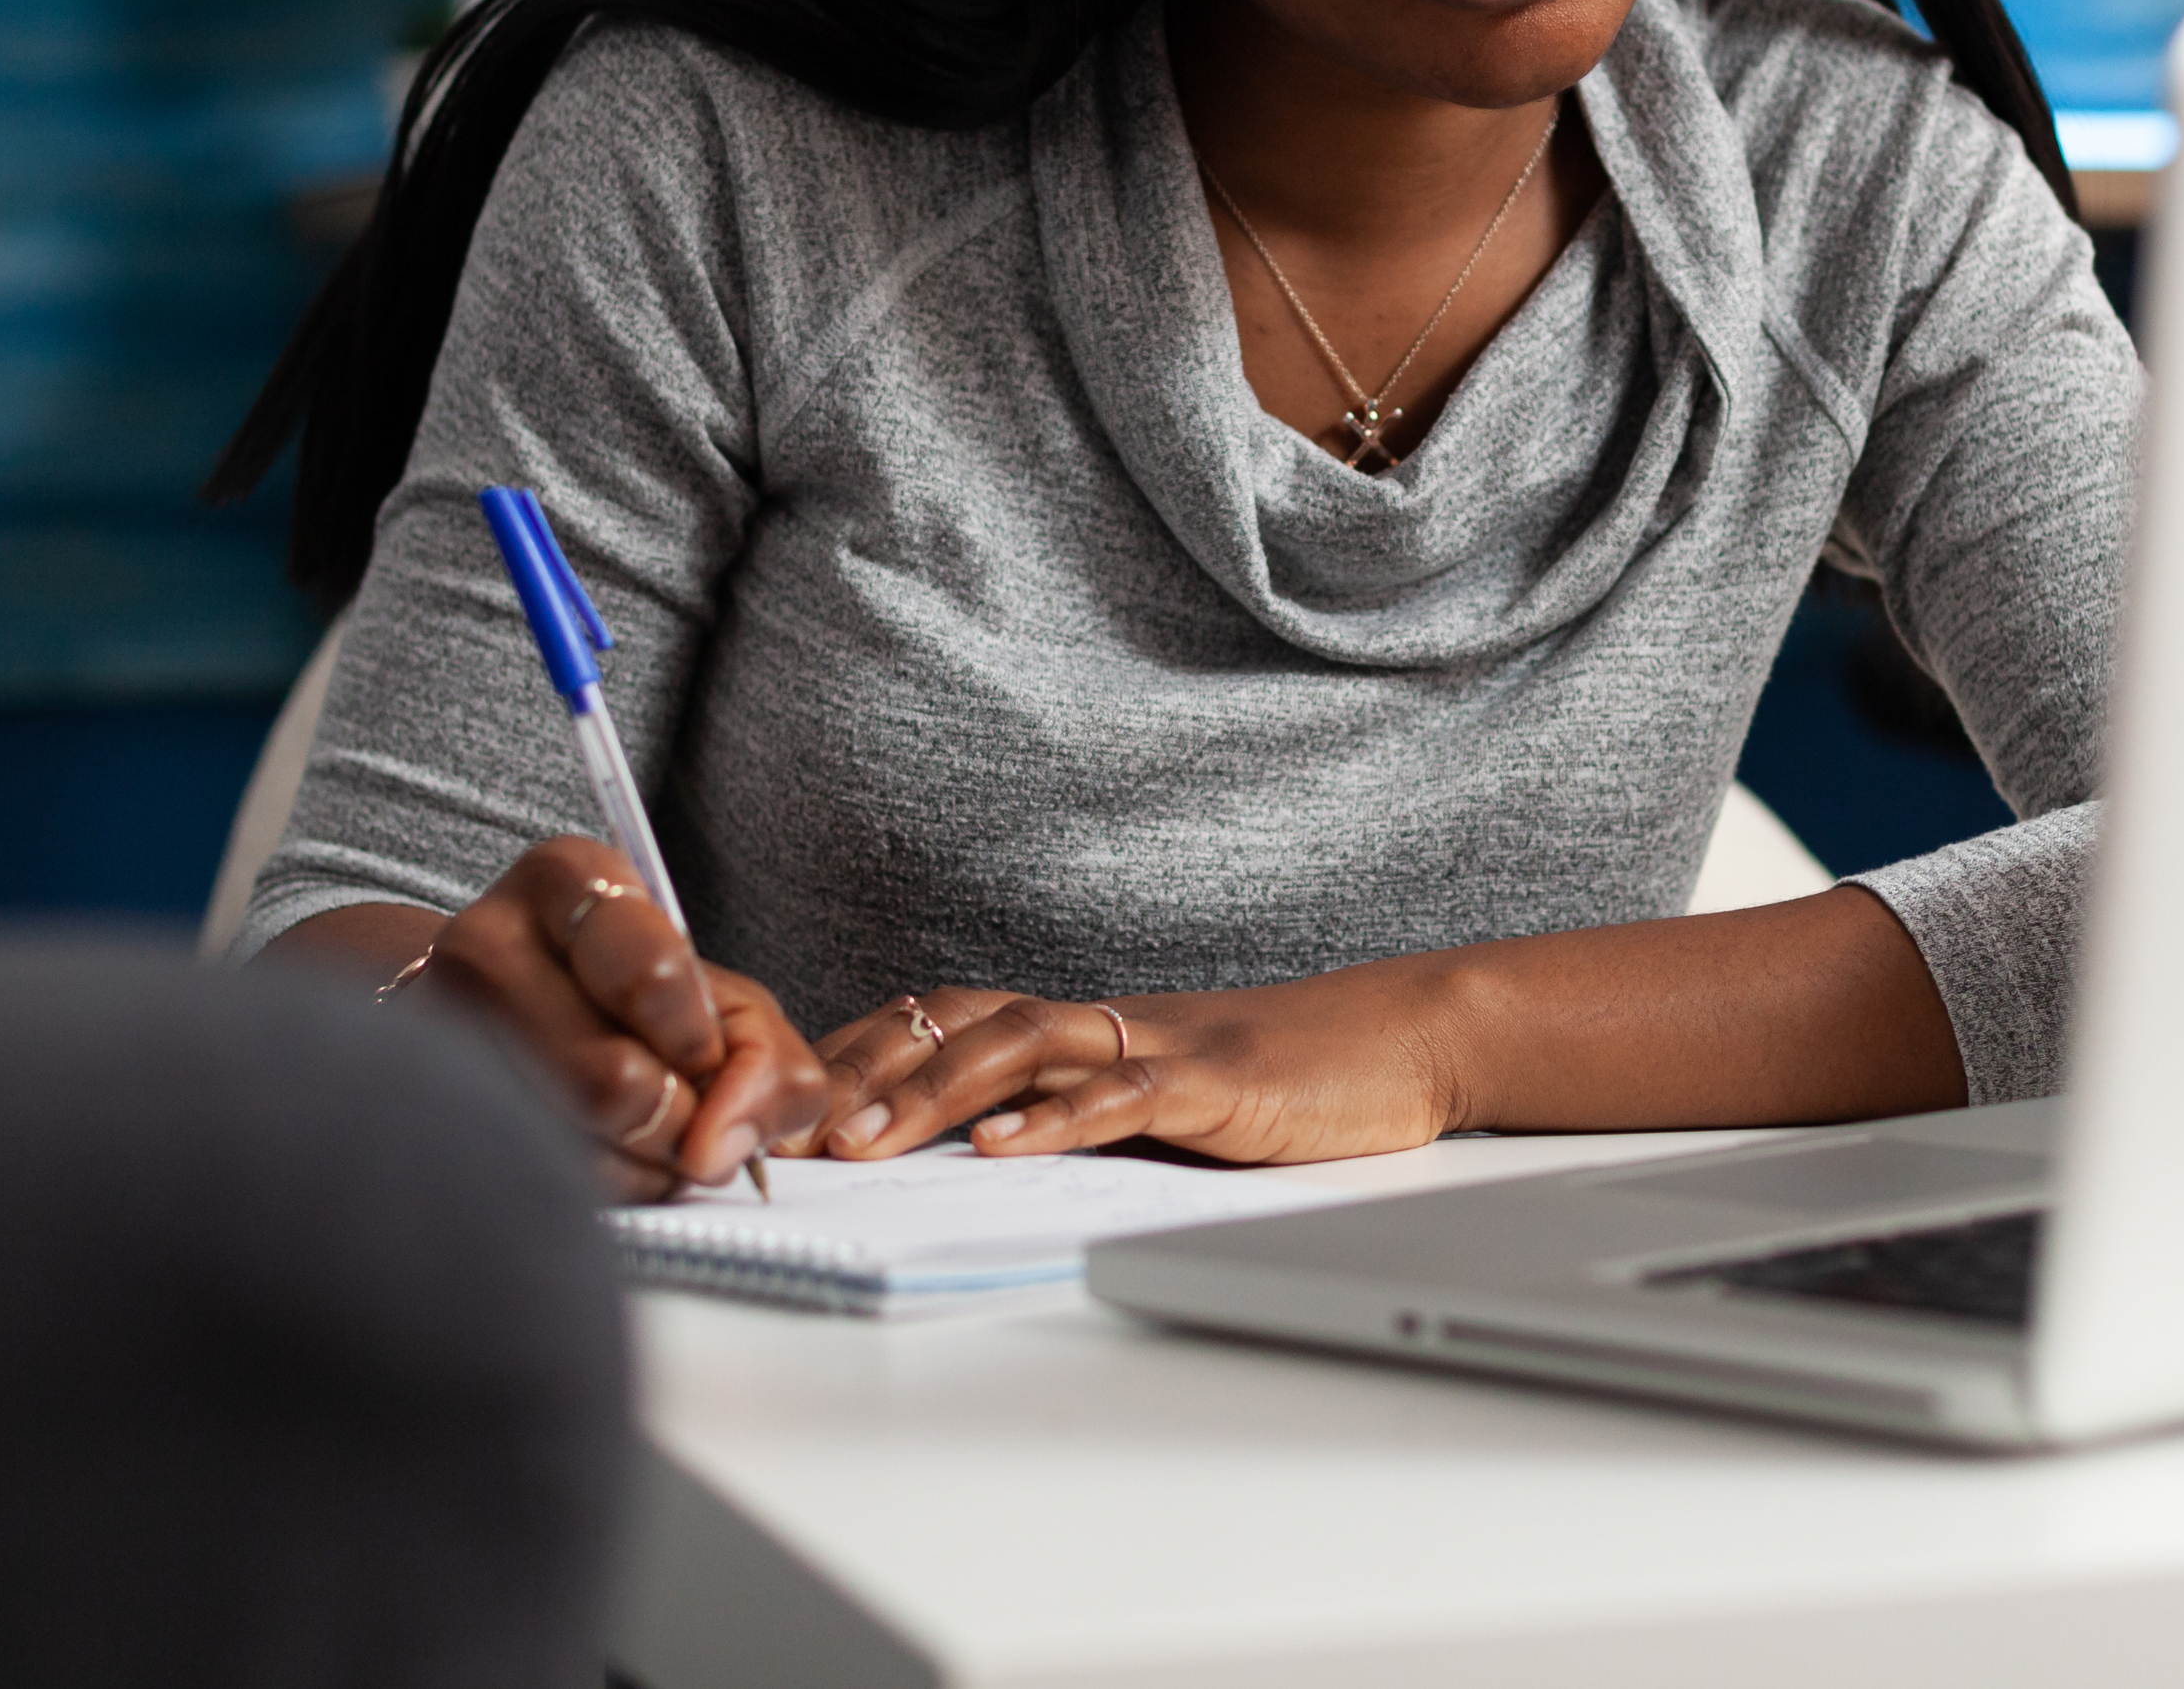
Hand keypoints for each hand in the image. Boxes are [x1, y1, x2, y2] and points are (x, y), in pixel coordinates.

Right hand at [411, 837, 831, 1198]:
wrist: (508, 1009)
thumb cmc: (630, 1000)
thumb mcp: (720, 998)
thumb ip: (764, 1060)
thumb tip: (720, 1148)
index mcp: (567, 879)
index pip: (653, 977)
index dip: (699, 1043)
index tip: (704, 1058)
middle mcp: (484, 942)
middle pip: (612, 1080)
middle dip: (677, 1121)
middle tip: (686, 1114)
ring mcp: (437, 1025)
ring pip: (571, 1144)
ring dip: (639, 1164)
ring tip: (643, 1130)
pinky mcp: (424, 1103)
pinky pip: (530, 1179)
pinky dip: (595, 1186)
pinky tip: (597, 1150)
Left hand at [779, 969, 1464, 1169]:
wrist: (1400, 1040)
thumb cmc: (1280, 1083)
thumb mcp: (1160, 1101)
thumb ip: (1081, 1116)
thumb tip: (979, 1164)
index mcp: (1085, 1029)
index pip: (945, 1020)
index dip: (861, 1053)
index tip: (783, 1101)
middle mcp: (1105, 1024)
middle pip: (959, 1021)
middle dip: (867, 1072)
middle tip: (788, 1128)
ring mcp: (1157, 1045)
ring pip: (1021, 1044)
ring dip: (934, 1092)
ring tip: (867, 1143)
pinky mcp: (1212, 1082)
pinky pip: (1121, 1093)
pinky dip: (1058, 1118)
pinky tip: (1004, 1148)